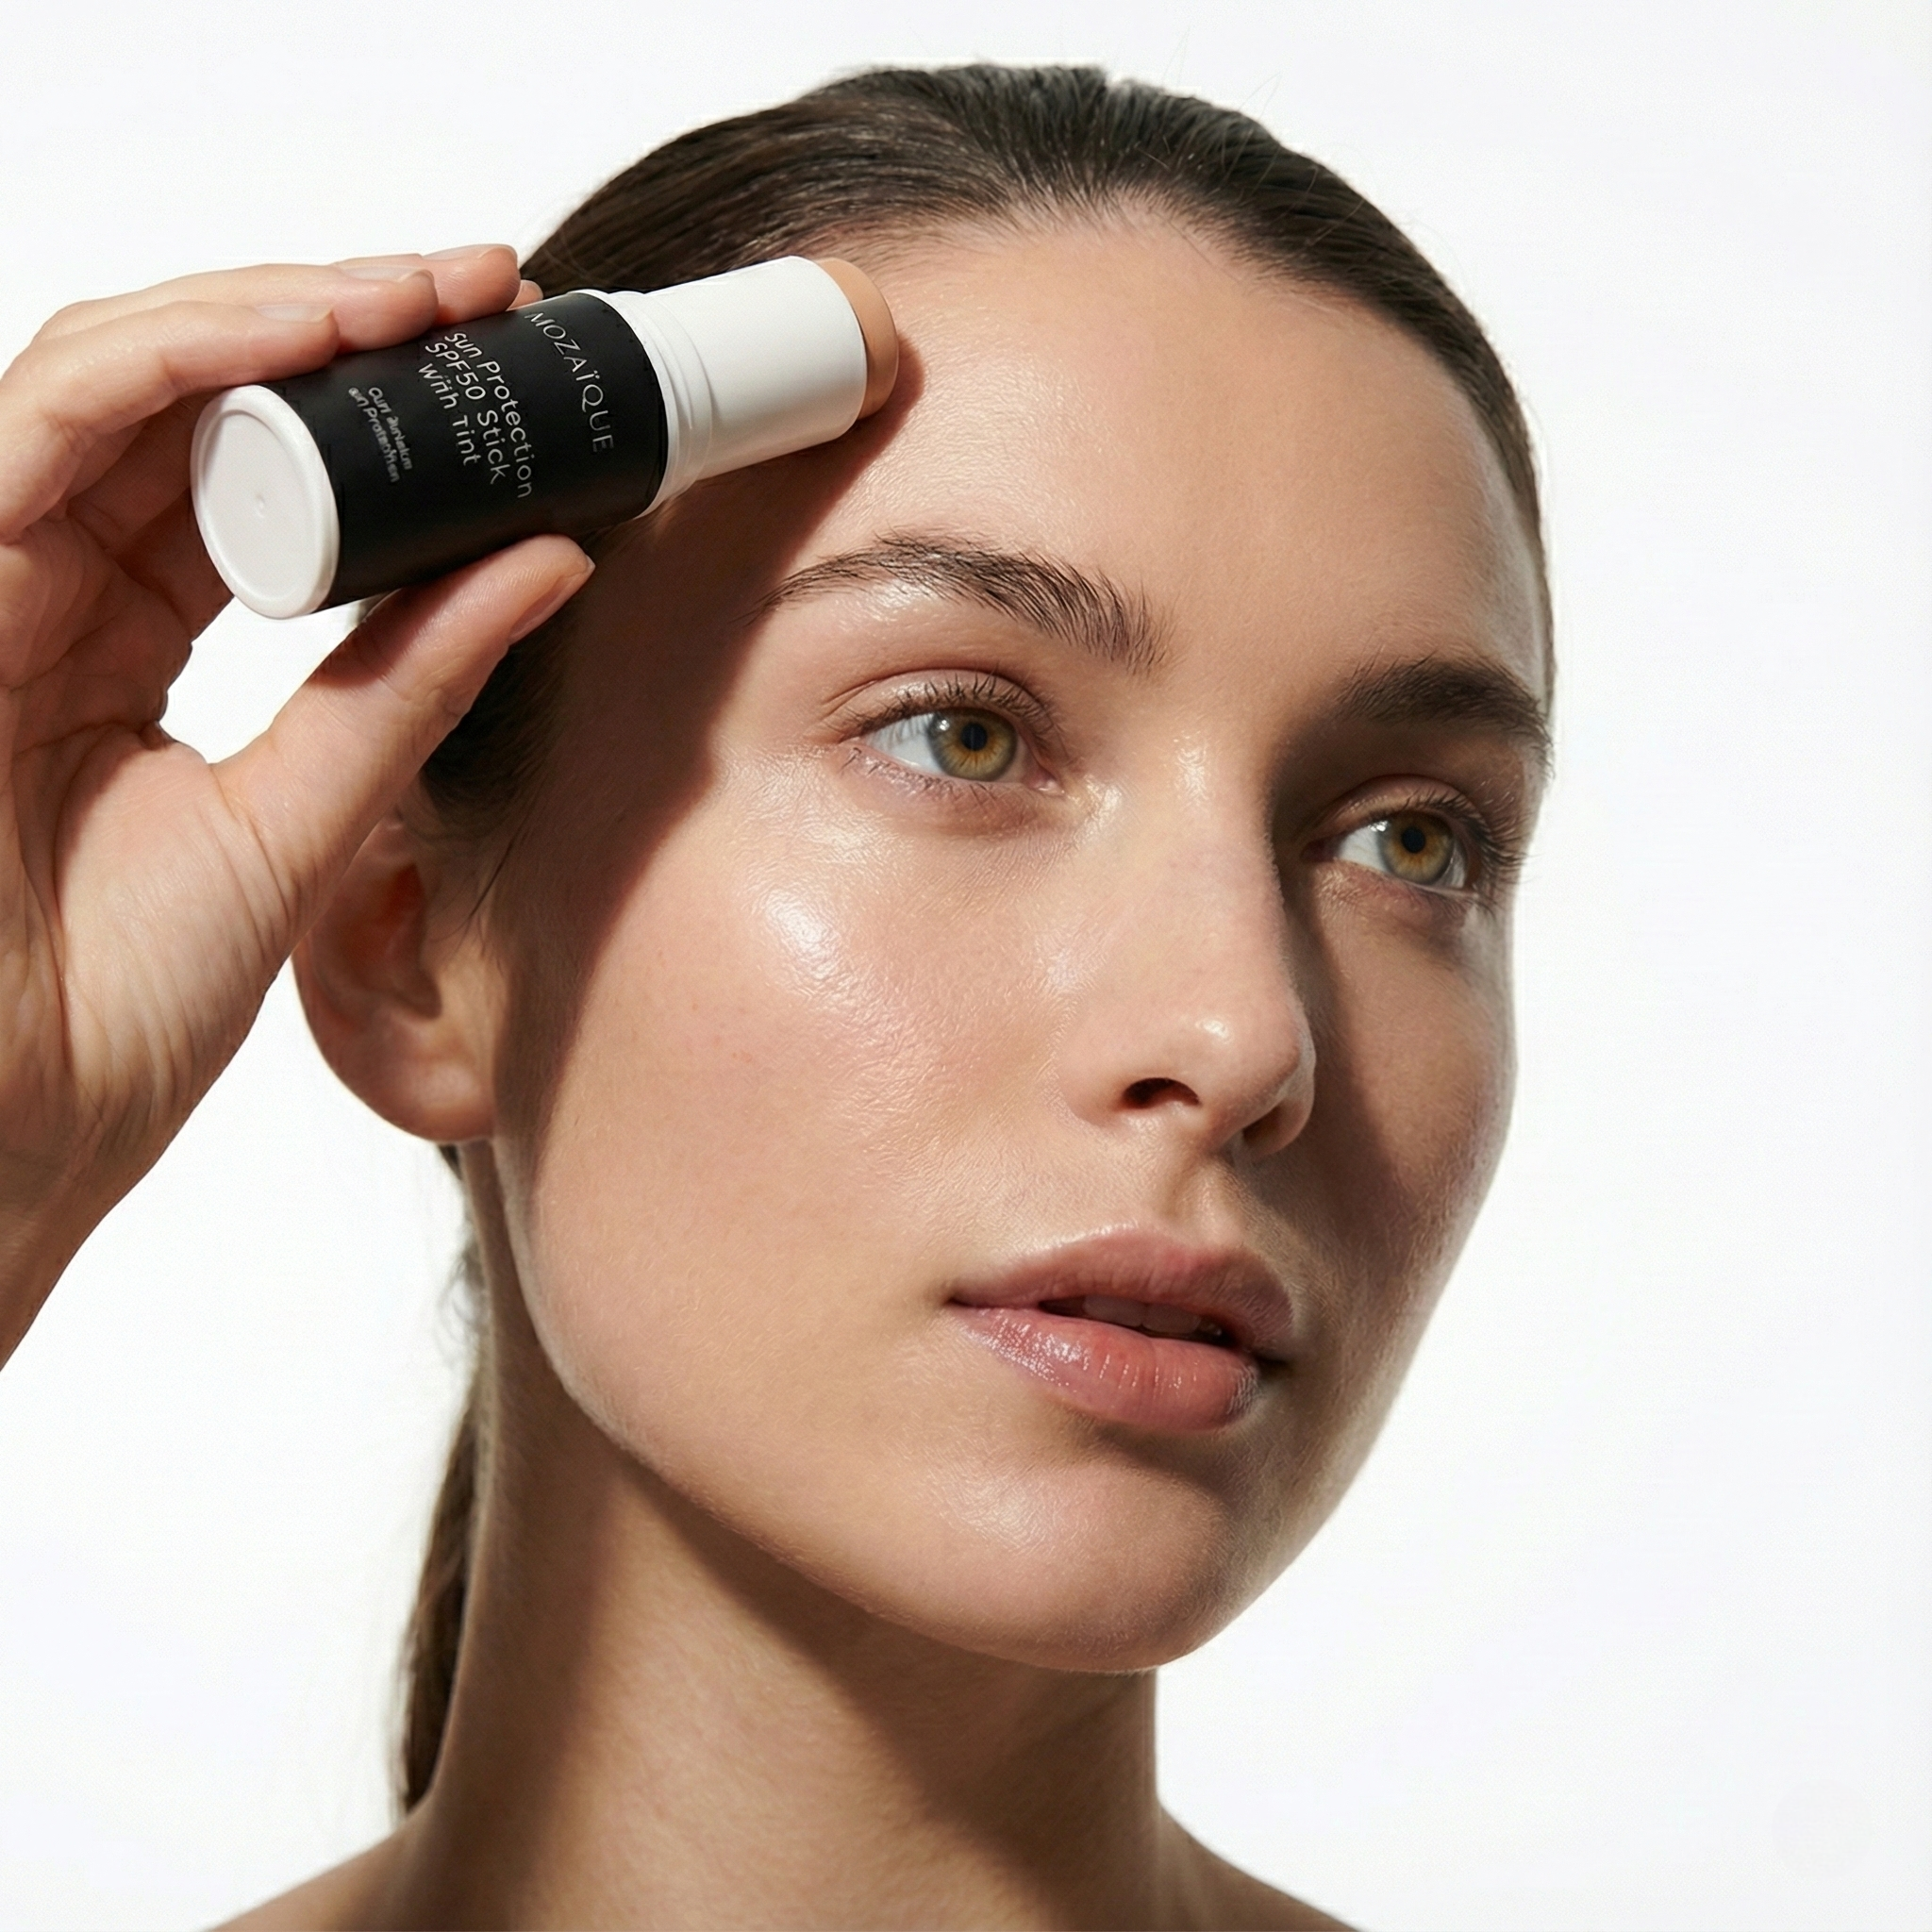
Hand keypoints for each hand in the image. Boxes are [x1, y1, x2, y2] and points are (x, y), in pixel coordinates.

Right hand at [0, 245, 591, 1361]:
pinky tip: (303, 333)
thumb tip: (550, 561)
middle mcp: (50, 593)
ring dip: (273, 319)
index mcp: (126, 644)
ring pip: (114, 382)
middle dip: (336, 330)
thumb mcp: (311, 811)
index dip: (370, 408)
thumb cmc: (117, 1009)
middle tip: (485, 291)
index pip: (247, 480)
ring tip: (425, 293)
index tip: (503, 362)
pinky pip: (44, 426)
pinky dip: (173, 361)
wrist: (7, 1138)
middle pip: (187, 404)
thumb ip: (412, 678)